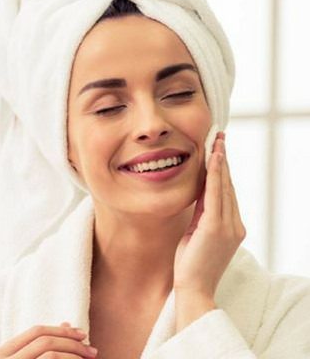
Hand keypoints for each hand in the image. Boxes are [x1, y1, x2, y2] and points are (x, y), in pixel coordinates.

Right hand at [0, 322, 97, 358]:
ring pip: (51, 355)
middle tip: (93, 351)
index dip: (61, 330)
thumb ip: (41, 346)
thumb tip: (67, 324)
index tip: (83, 334)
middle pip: (45, 341)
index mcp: (1, 353)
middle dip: (72, 342)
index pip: (35, 331)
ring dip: (75, 355)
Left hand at [173, 132, 245, 329]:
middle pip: (228, 186)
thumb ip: (200, 215)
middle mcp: (235, 225)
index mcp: (231, 228)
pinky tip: (213, 158)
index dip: (223, 170)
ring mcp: (228, 226)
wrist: (193, 288)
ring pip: (224, 186)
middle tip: (218, 137)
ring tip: (216, 141)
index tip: (218, 151)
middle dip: (223, 160)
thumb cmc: (190, 265)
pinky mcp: (216, 227)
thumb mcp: (195, 234)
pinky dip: (216, 174)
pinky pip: (216, 194)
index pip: (226, 193)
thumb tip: (198, 196)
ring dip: (220, 162)